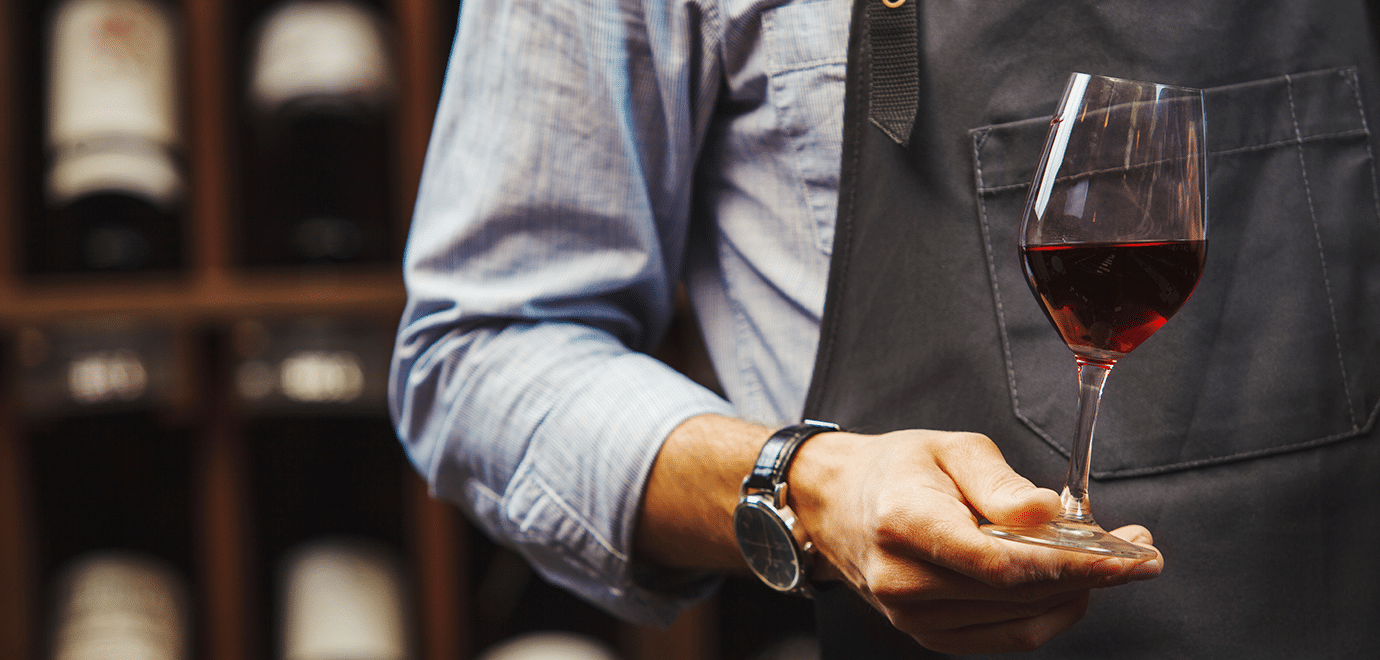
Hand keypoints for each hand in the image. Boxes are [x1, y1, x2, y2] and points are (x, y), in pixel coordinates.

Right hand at [790, 429, 1162, 654]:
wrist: (836, 503)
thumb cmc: (897, 468)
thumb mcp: (951, 448)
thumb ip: (1001, 483)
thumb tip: (1050, 514)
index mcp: (905, 522)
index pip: (1003, 562)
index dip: (1075, 564)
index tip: (1132, 554)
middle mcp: (903, 579)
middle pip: (1019, 593)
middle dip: (1093, 575)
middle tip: (1141, 549)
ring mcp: (911, 616)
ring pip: (1020, 621)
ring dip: (1076, 594)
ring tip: (1109, 562)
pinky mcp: (926, 635)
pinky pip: (1005, 637)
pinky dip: (1047, 614)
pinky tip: (1068, 585)